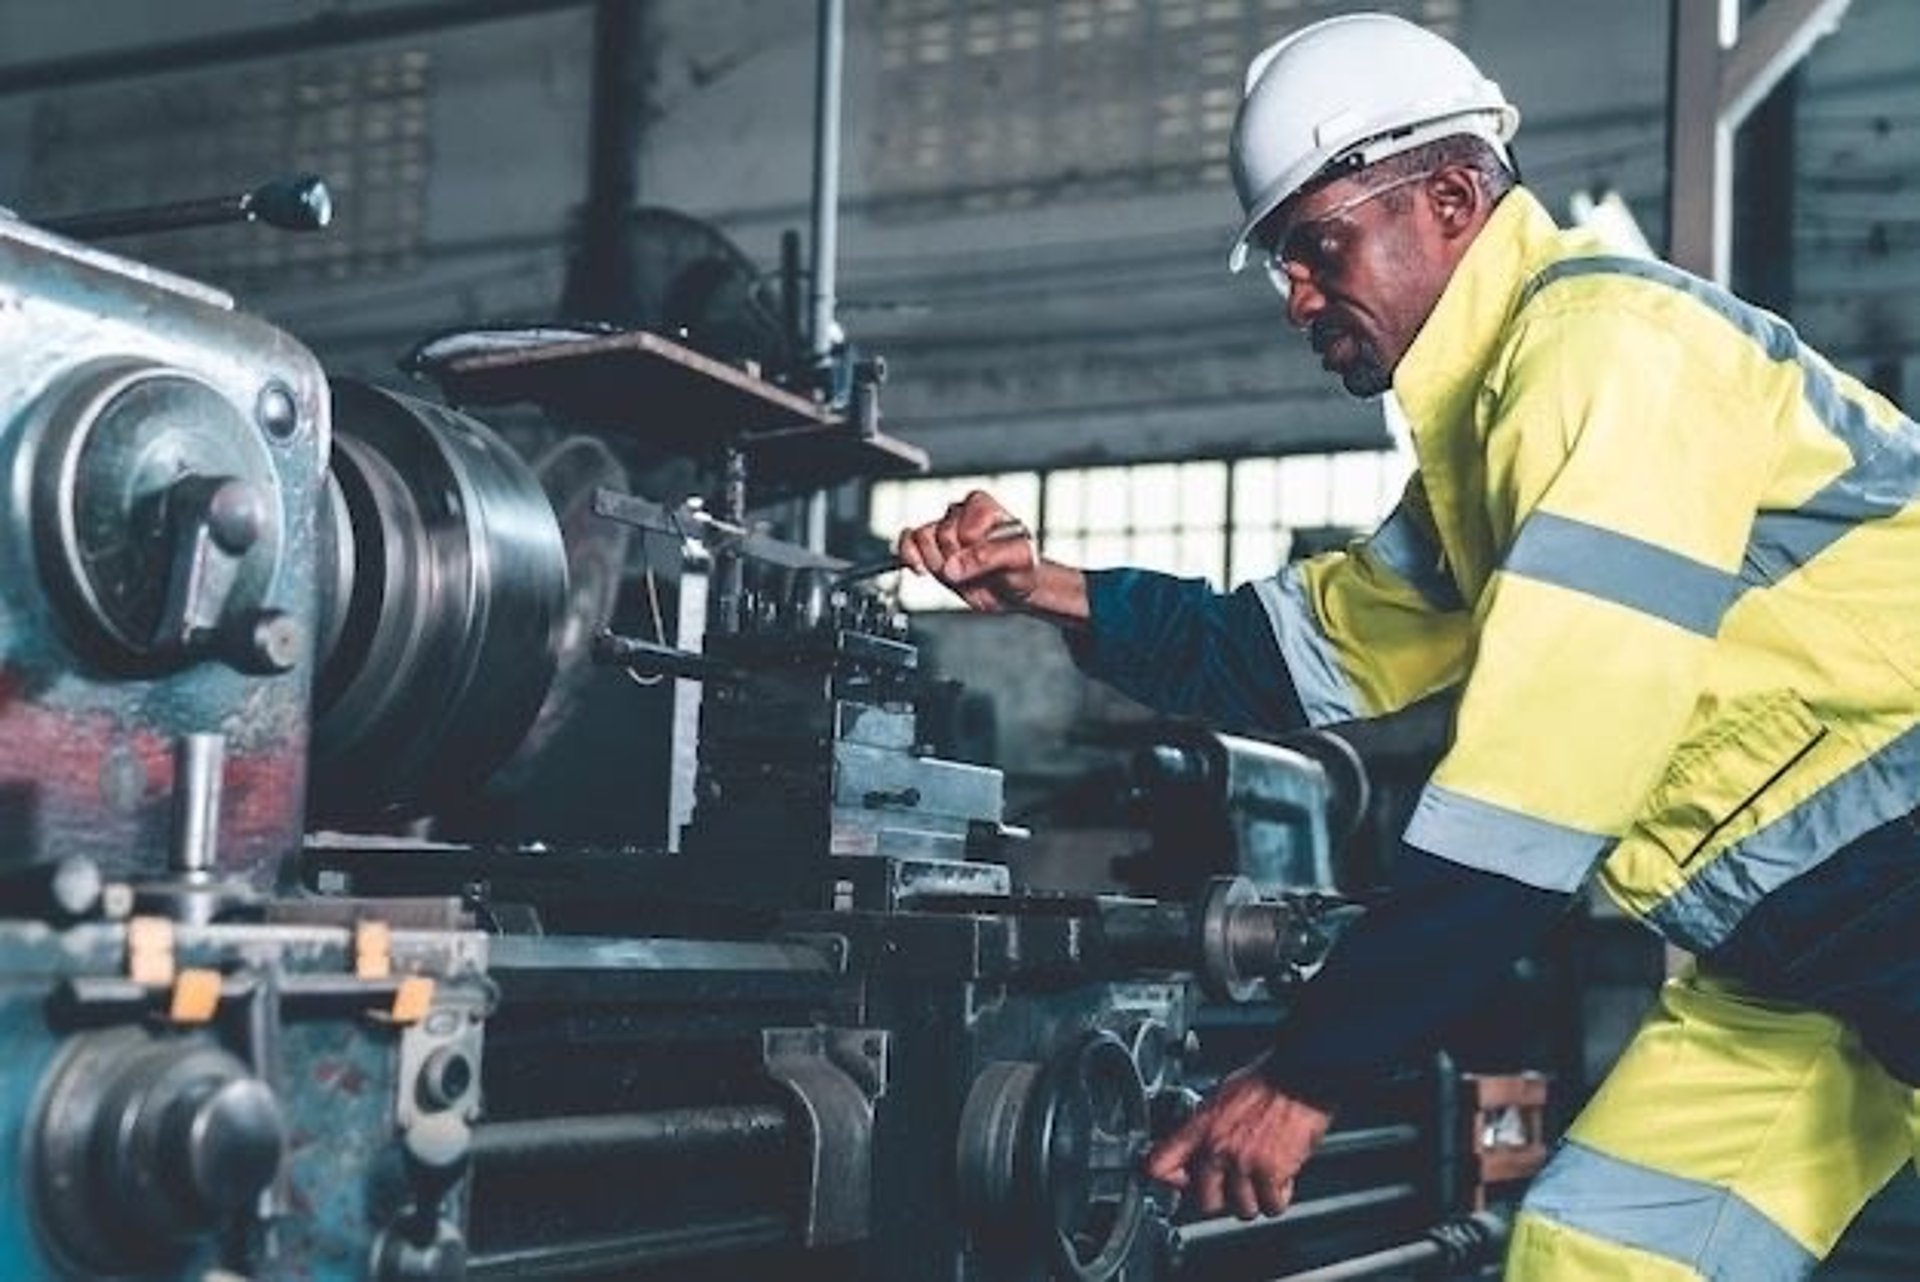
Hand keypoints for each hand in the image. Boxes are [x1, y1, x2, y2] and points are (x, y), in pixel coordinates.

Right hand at [896, 490, 1040, 613]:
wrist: (1013, 590)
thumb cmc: (1021, 567)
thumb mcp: (1018, 558)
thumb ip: (986, 557)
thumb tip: (952, 566)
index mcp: (982, 506)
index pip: (964, 528)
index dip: (974, 552)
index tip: (991, 562)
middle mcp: (960, 514)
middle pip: (942, 534)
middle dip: (957, 560)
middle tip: (976, 571)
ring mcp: (943, 531)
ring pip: (922, 538)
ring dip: (938, 562)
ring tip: (959, 573)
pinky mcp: (931, 547)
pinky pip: (908, 542)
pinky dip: (909, 555)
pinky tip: (921, 569)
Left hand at [1143, 1060, 1331, 1219]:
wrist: (1299, 1076)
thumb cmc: (1266, 1082)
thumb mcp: (1219, 1098)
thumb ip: (1204, 1129)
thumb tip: (1195, 1153)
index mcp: (1199, 1127)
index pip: (1159, 1167)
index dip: (1171, 1181)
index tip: (1183, 1183)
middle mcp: (1216, 1147)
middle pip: (1206, 1203)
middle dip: (1224, 1198)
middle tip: (1235, 1184)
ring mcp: (1243, 1162)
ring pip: (1243, 1210)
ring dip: (1255, 1200)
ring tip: (1261, 1180)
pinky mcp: (1272, 1172)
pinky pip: (1272, 1206)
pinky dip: (1279, 1197)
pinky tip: (1280, 1178)